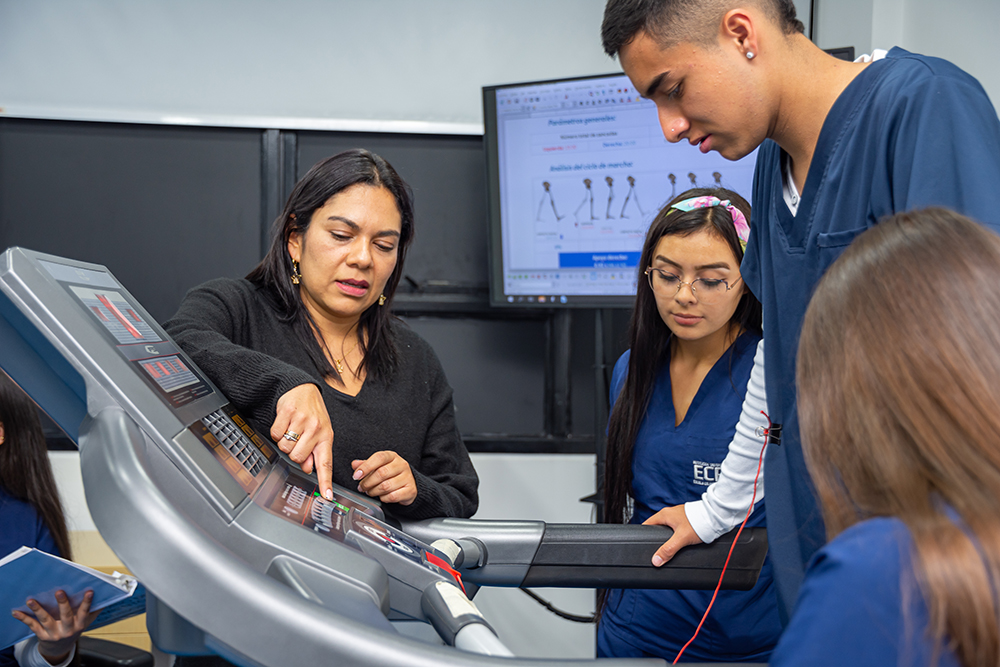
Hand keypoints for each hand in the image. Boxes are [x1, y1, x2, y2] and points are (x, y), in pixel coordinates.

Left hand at [12, 589, 98, 664]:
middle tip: (59, 592)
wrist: (59, 649)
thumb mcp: (85, 622)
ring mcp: (54, 633)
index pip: (85, 612)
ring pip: (46, 620)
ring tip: (31, 600)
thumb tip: (106, 596)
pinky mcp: (41, 635)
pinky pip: (32, 625)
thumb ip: (93, 611)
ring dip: (38, 609)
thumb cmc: (73, 630)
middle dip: (63, 603)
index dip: (87, 602)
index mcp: (79, 625)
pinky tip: (16, 612)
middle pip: (65, 615)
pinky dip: (24, 618)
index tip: (89, 591)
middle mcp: (67, 630)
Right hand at [271, 383, 333, 500]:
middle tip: (297, 440)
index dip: (325, 482)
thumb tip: (308, 468)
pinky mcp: (288, 412)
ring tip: (292, 429)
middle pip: (297, 458)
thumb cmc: (313, 413)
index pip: (326, 463)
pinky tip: (285, 423)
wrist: (303, 389)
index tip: (327, 496)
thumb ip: (315, 453)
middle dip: (293, 452)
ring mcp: (302, 420)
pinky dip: (276, 431)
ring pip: (285, 447)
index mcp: (326, 437)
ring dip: (284, 441)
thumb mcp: (319, 433)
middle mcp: (316, 429)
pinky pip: (275, 434)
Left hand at [352, 451, 416, 505]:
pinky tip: (382, 496)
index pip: (379, 457)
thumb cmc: (391, 473)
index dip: (366, 467)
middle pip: (381, 473)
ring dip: (374, 491)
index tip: (356, 476)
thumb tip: (355, 464)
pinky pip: (393, 496)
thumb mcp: (378, 466)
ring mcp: (407, 477)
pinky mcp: (410, 490)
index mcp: (392, 456)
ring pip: (386, 486)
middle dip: (367, 483)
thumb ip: (365, 464)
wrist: (409, 483)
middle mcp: (401, 465)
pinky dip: (384, 498)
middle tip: (362, 487)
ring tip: (370, 492)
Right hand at [643, 504, 702, 566]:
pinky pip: (676, 528)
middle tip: (657, 549)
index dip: (644, 535)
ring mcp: (678, 516)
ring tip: (669, 547)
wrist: (715, 517)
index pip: (647, 525)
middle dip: (656, 539)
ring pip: (667, 529)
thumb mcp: (681, 539)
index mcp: (664, 514)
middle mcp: (669, 514)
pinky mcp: (686, 520)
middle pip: (657, 528)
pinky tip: (680, 542)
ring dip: (668, 538)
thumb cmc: (699, 522)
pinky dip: (676, 536)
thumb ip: (668, 550)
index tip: (642, 544)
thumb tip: (656, 560)